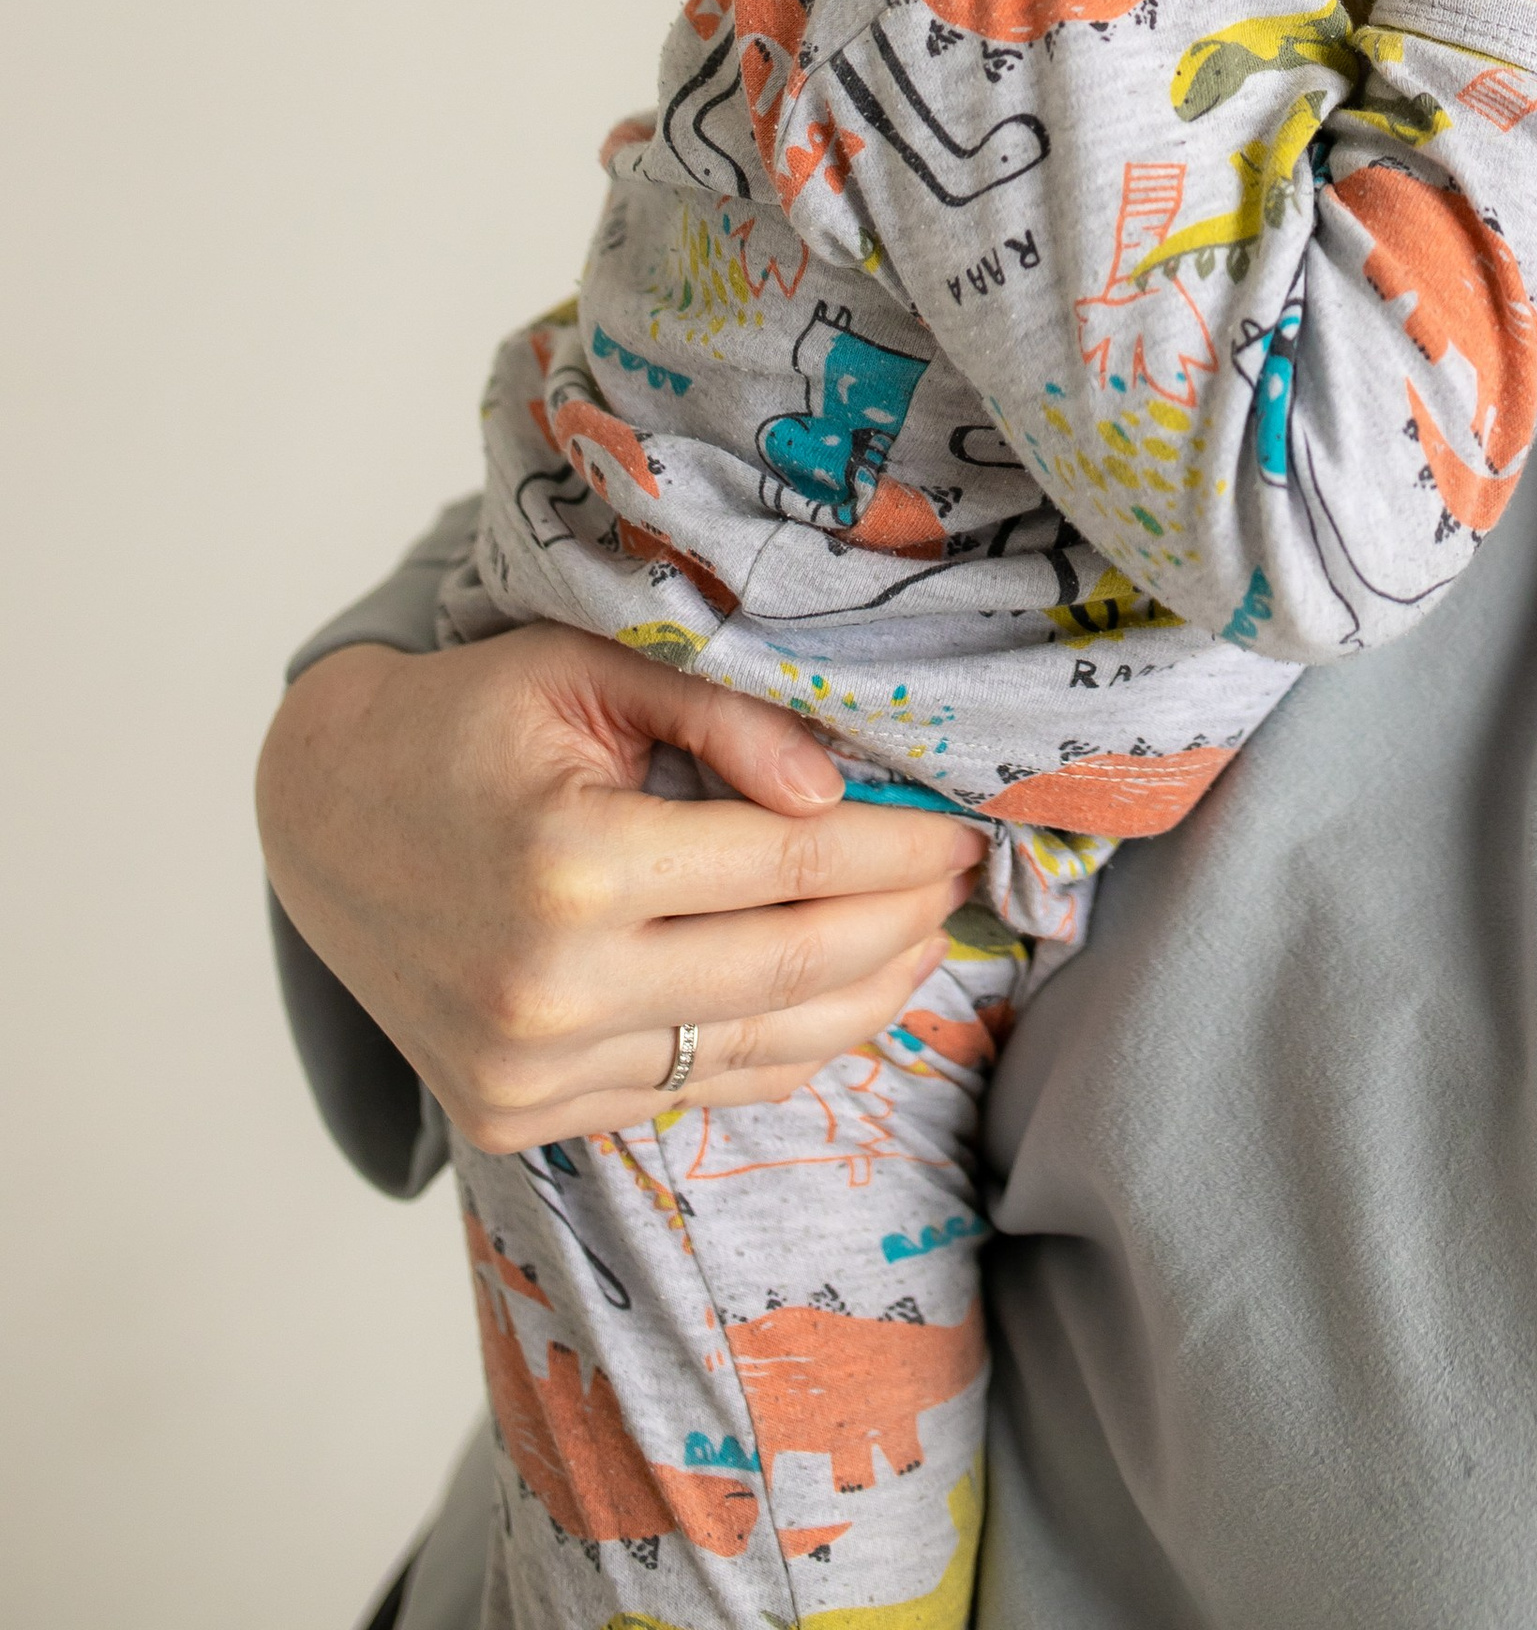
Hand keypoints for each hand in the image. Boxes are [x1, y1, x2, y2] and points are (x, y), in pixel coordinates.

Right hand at [256, 626, 983, 1152]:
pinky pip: (692, 1090)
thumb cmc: (464, 722)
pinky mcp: (521, 1116)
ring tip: (925, 942)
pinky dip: (780, 1049)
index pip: (795, 864)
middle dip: (902, 923)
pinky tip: (836, 998)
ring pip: (755, 1052)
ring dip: (862, 1000)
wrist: (320, 816)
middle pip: (793, 969)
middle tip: (965, 881)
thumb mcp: (585, 670)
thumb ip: (720, 717)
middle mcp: (554, 989)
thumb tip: (837, 788)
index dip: (899, 848)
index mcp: (574, 864)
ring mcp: (534, 1072)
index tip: (963, 827)